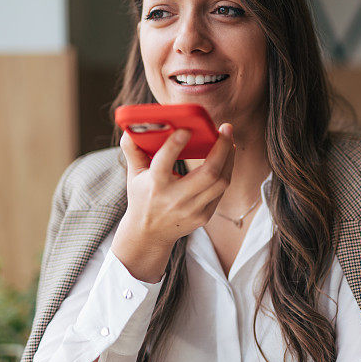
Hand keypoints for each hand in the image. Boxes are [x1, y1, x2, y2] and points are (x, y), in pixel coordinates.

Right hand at [112, 124, 235, 281]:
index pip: (164, 163)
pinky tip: (226, 158)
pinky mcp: (203, 216)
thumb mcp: (133, 175)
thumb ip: (133, 150)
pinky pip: (221, 191)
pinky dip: (226, 172)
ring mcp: (192, 209)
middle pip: (209, 172)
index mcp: (155, 185)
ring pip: (221, 182)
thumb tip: (131, 127)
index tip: (187, 129)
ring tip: (229, 141)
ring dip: (229, 158)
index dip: (175, 144)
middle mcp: (175, 199)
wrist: (149, 234)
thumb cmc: (142, 197)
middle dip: (222, 148)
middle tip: (226, 128)